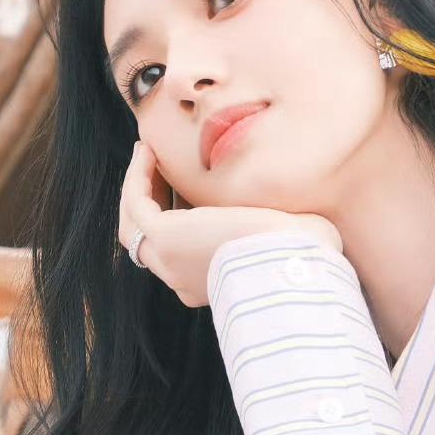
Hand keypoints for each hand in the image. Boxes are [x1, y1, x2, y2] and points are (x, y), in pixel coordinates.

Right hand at [118, 140, 342, 306]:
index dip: (177, 218)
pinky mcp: (164, 238)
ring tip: (146, 153)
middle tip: (154, 167)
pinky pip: (136, 203)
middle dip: (149, 203)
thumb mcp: (285, 239)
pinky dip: (138, 175)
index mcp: (213, 285)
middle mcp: (183, 280)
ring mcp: (169, 262)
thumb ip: (277, 225)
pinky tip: (148, 149)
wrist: (292, 259)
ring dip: (137, 188)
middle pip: (148, 244)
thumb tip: (297, 207)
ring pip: (134, 227)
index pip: (181, 255)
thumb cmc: (301, 252)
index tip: (181, 189)